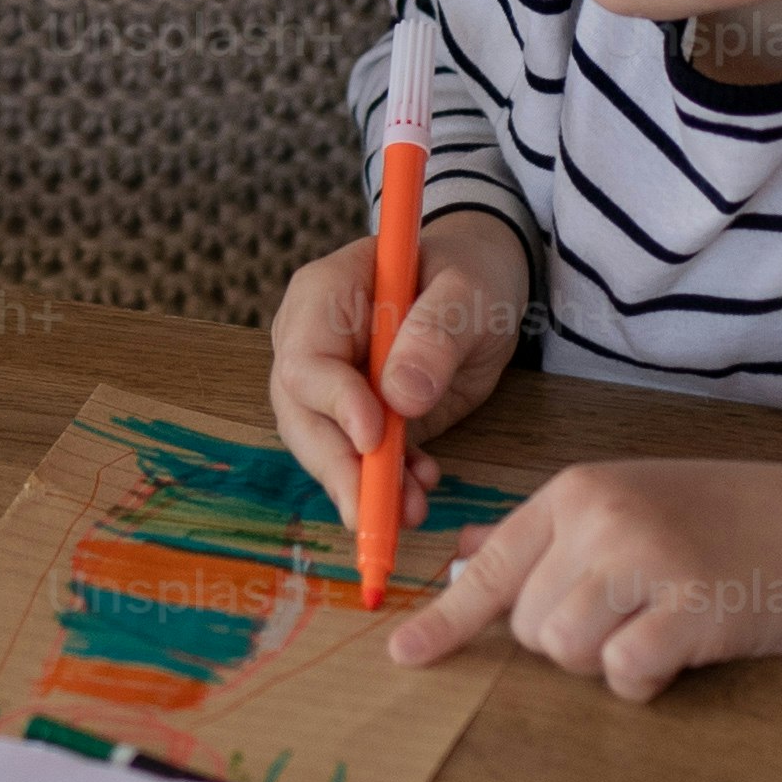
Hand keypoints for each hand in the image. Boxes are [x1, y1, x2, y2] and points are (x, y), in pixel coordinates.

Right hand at [269, 209, 526, 518]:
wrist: (481, 286)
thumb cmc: (468, 271)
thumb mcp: (467, 290)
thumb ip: (436, 332)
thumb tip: (401, 397)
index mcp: (325, 293)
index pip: (304, 355)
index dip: (332, 401)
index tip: (373, 435)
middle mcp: (312, 342)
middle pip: (300, 413)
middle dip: (338, 466)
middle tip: (375, 510)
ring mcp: (331, 384)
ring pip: (323, 446)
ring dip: (362, 485)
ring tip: (412, 509)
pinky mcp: (358, 418)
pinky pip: (357, 459)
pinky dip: (385, 484)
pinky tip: (420, 487)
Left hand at [388, 456, 781, 698]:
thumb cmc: (717, 517)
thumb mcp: (622, 503)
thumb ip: (543, 536)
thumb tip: (461, 559)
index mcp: (575, 493)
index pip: (492, 566)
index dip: (445, 617)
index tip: (404, 654)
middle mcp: (599, 522)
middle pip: (528, 624)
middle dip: (567, 637)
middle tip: (627, 610)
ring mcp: (643, 563)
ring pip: (567, 652)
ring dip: (605, 658)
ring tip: (654, 622)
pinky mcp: (686, 611)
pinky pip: (624, 673)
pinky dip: (645, 677)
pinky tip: (677, 647)